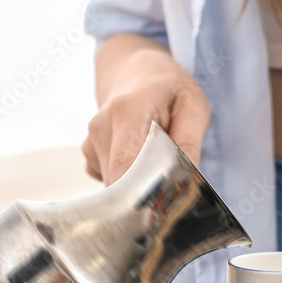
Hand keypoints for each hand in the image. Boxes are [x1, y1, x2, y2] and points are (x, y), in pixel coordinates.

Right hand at [83, 45, 209, 184]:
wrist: (137, 73)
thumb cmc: (169, 90)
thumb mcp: (193, 106)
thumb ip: (189, 143)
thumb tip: (187, 180)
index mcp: (127, 111)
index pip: (126, 166)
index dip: (141, 195)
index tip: (160, 209)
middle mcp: (101, 128)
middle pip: (121, 184)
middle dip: (146, 193)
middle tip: (171, 184)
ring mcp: (90, 143)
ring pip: (117, 187)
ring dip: (139, 184)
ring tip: (155, 157)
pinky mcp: (89, 157)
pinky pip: (111, 182)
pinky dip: (129, 179)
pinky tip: (139, 157)